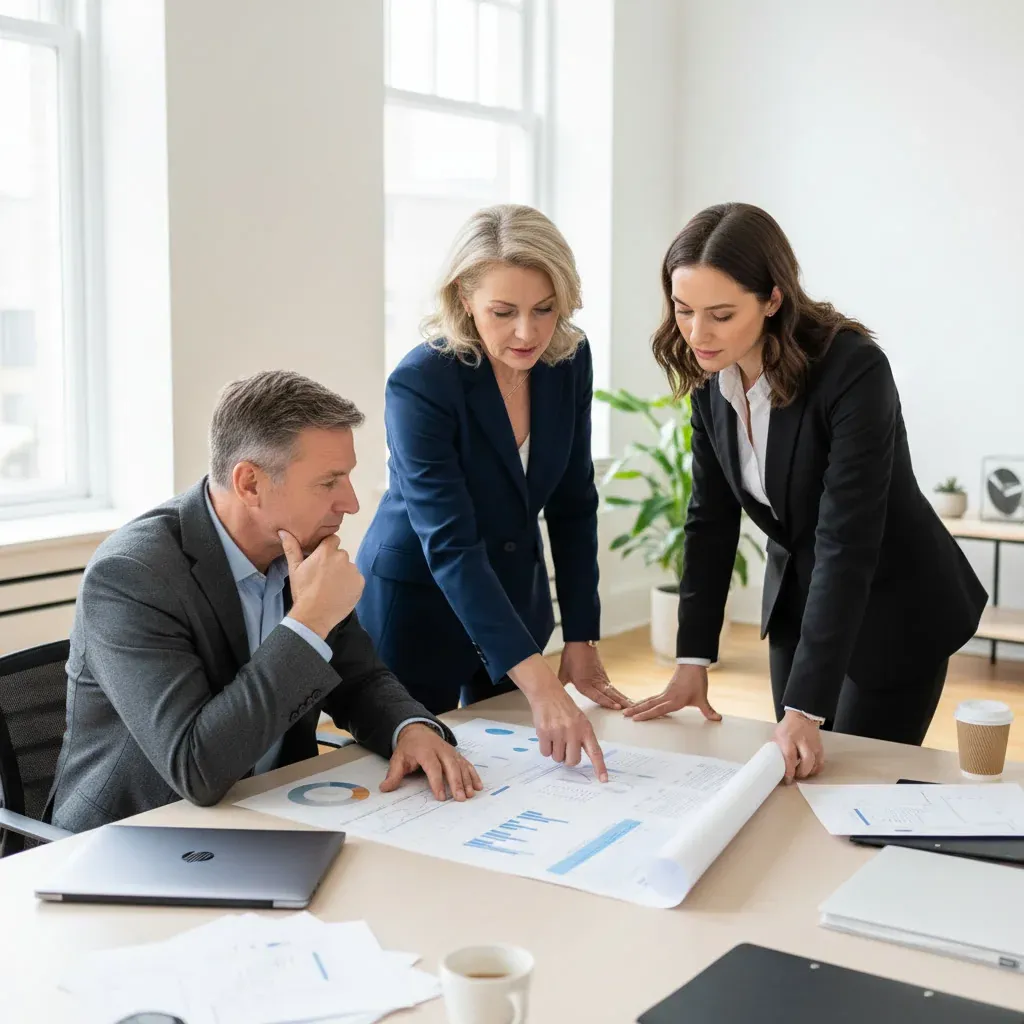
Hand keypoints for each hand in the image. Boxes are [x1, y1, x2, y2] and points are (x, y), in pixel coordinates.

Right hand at [279, 530, 363, 638]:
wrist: (314, 616)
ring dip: (342, 573)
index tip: (321, 559)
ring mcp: (353, 570)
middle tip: (324, 576)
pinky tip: (340, 593)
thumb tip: (283, 531)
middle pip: (340, 554)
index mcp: (326, 552)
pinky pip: (355, 579)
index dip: (327, 548)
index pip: (332, 539)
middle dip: (334, 562)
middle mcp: (343, 557)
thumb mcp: (294, 569)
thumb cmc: (302, 591)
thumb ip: (292, 548)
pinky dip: (350, 584)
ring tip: (332, 587)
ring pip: (348, 567)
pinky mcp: (360, 583)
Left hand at [381, 724, 482, 800]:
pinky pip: (467, 764)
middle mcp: (440, 750)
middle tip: (460, 798)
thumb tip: (384, 789)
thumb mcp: (398, 759)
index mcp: (425, 751)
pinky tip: (477, 786)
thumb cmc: (409, 748)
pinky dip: (473, 775)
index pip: (433, 767)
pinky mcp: (456, 755)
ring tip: (470, 795)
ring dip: (467, 780)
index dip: (437, 782)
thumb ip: (393, 774)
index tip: (440, 796)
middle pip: (451, 766)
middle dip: (456, 782)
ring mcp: (450, 752)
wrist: (418, 730)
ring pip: (461, 766)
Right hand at [509, 654, 607, 780]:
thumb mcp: (580, 720)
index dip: (600, 767)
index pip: (596, 752)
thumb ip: (582, 738)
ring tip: (555, 736)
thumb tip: (576, 759)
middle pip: (573, 761)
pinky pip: (545, 752)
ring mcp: (559, 732)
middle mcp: (574, 732)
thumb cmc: (565, 708)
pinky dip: (545, 748)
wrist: (548, 693)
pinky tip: (546, 735)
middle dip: (568, 758)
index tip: (604, 780)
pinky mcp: (545, 733)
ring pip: (557, 758)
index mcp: (586, 729)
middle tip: (564, 747)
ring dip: (555, 752)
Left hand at [557, 642, 632, 709]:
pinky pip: (611, 686)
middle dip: (620, 702)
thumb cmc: (571, 656)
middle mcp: (595, 681)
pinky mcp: (603, 674)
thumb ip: (561, 686)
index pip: (597, 695)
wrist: (580, 641)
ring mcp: (600, 678)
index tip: (617, 707)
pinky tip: (622, 698)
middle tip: (631, 709)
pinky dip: (617, 692)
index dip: (607, 702)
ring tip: (631, 705)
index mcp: (584, 683)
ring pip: (612, 690)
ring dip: (622, 698)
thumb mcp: (563, 673)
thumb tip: (553, 695)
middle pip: (610, 694)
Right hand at [623, 663, 721, 722]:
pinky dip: (644, 702)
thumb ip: (708, 710)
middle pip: (648, 704)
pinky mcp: (666, 691)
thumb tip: (718, 719)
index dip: (646, 715)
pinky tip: (640, 705)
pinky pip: (652, 698)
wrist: (692, 665)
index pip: (658, 709)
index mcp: (674, 700)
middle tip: (624, 714)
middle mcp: (667, 697)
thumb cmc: (696, 681)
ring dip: (637, 706)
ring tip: (627, 710)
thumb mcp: (702, 698)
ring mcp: (665, 693)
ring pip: (648, 701)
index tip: (635, 718)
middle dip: (636, 710)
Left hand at [773, 710, 824, 781]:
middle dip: (801, 773)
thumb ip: (776, 750)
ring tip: (801, 773)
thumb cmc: (786, 728)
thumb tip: (772, 766)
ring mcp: (813, 744)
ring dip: (808, 772)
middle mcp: (803, 741)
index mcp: (788, 738)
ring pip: (815, 763)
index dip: (789, 771)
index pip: (790, 757)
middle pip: (806, 762)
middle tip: (796, 776)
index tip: (788, 780)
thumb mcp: (777, 736)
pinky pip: (821, 762)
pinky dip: (816, 769)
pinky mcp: (820, 747)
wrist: (802, 716)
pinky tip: (810, 770)